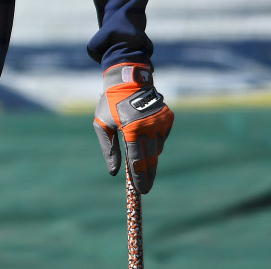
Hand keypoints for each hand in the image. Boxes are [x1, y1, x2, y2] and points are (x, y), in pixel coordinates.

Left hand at [93, 63, 173, 193]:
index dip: (139, 178)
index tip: (141, 191)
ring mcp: (161, 122)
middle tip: (146, 189)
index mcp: (132, 130)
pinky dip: (154, 142)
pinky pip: (162, 137)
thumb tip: (114, 172)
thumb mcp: (102, 124)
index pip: (137, 160)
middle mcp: (149, 127)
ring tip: (142, 165)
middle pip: (150, 160)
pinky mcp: (168, 118)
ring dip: (150, 157)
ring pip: (157, 149)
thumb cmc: (110, 103)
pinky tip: (146, 140)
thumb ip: (108, 149)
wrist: (128, 80)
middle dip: (148, 176)